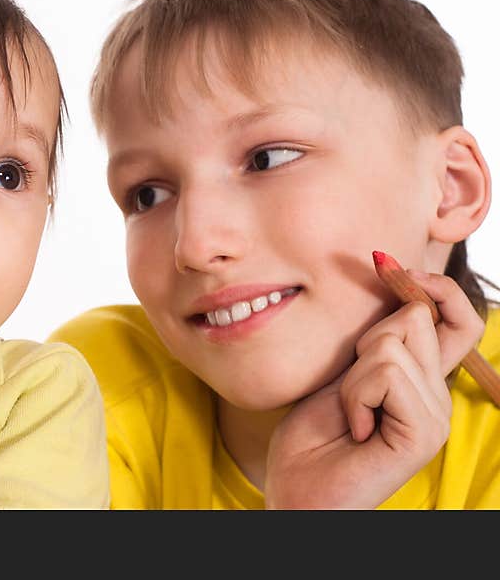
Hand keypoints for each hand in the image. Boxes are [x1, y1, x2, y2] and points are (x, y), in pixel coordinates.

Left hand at [265, 271, 483, 508]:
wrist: (298, 490)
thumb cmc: (312, 436)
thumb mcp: (343, 371)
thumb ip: (376, 338)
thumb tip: (392, 270)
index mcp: (421, 379)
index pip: (458, 317)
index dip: (431, 285)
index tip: (386, 266)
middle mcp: (438, 394)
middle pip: (415, 317)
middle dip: (366, 340)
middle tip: (350, 390)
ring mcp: (436, 414)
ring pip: (393, 343)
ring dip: (352, 375)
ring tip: (350, 414)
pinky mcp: (426, 432)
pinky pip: (386, 374)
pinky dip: (355, 395)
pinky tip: (356, 428)